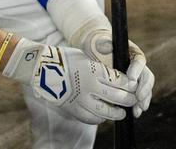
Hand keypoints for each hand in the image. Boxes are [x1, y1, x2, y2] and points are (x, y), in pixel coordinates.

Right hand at [1, 39, 137, 124]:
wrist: (41, 69)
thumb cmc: (65, 59)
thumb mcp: (86, 58)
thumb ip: (102, 69)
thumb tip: (119, 78)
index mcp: (94, 70)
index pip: (120, 80)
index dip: (130, 84)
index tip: (133, 85)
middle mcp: (90, 87)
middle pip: (118, 97)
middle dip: (129, 99)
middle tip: (133, 99)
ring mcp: (82, 100)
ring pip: (107, 111)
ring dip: (118, 112)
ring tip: (122, 112)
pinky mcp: (75, 110)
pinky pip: (93, 118)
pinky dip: (101, 118)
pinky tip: (104, 115)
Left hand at [75, 27, 154, 115]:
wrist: (96, 53)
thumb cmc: (98, 45)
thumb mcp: (99, 42)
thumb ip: (104, 43)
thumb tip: (107, 44)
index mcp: (132, 53)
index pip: (139, 60)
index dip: (137, 70)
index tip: (130, 78)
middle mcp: (137, 66)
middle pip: (146, 77)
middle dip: (144, 89)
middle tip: (138, 98)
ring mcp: (136, 77)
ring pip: (145, 89)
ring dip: (143, 100)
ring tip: (138, 110)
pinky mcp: (132, 88)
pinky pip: (139, 97)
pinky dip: (138, 105)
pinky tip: (134, 113)